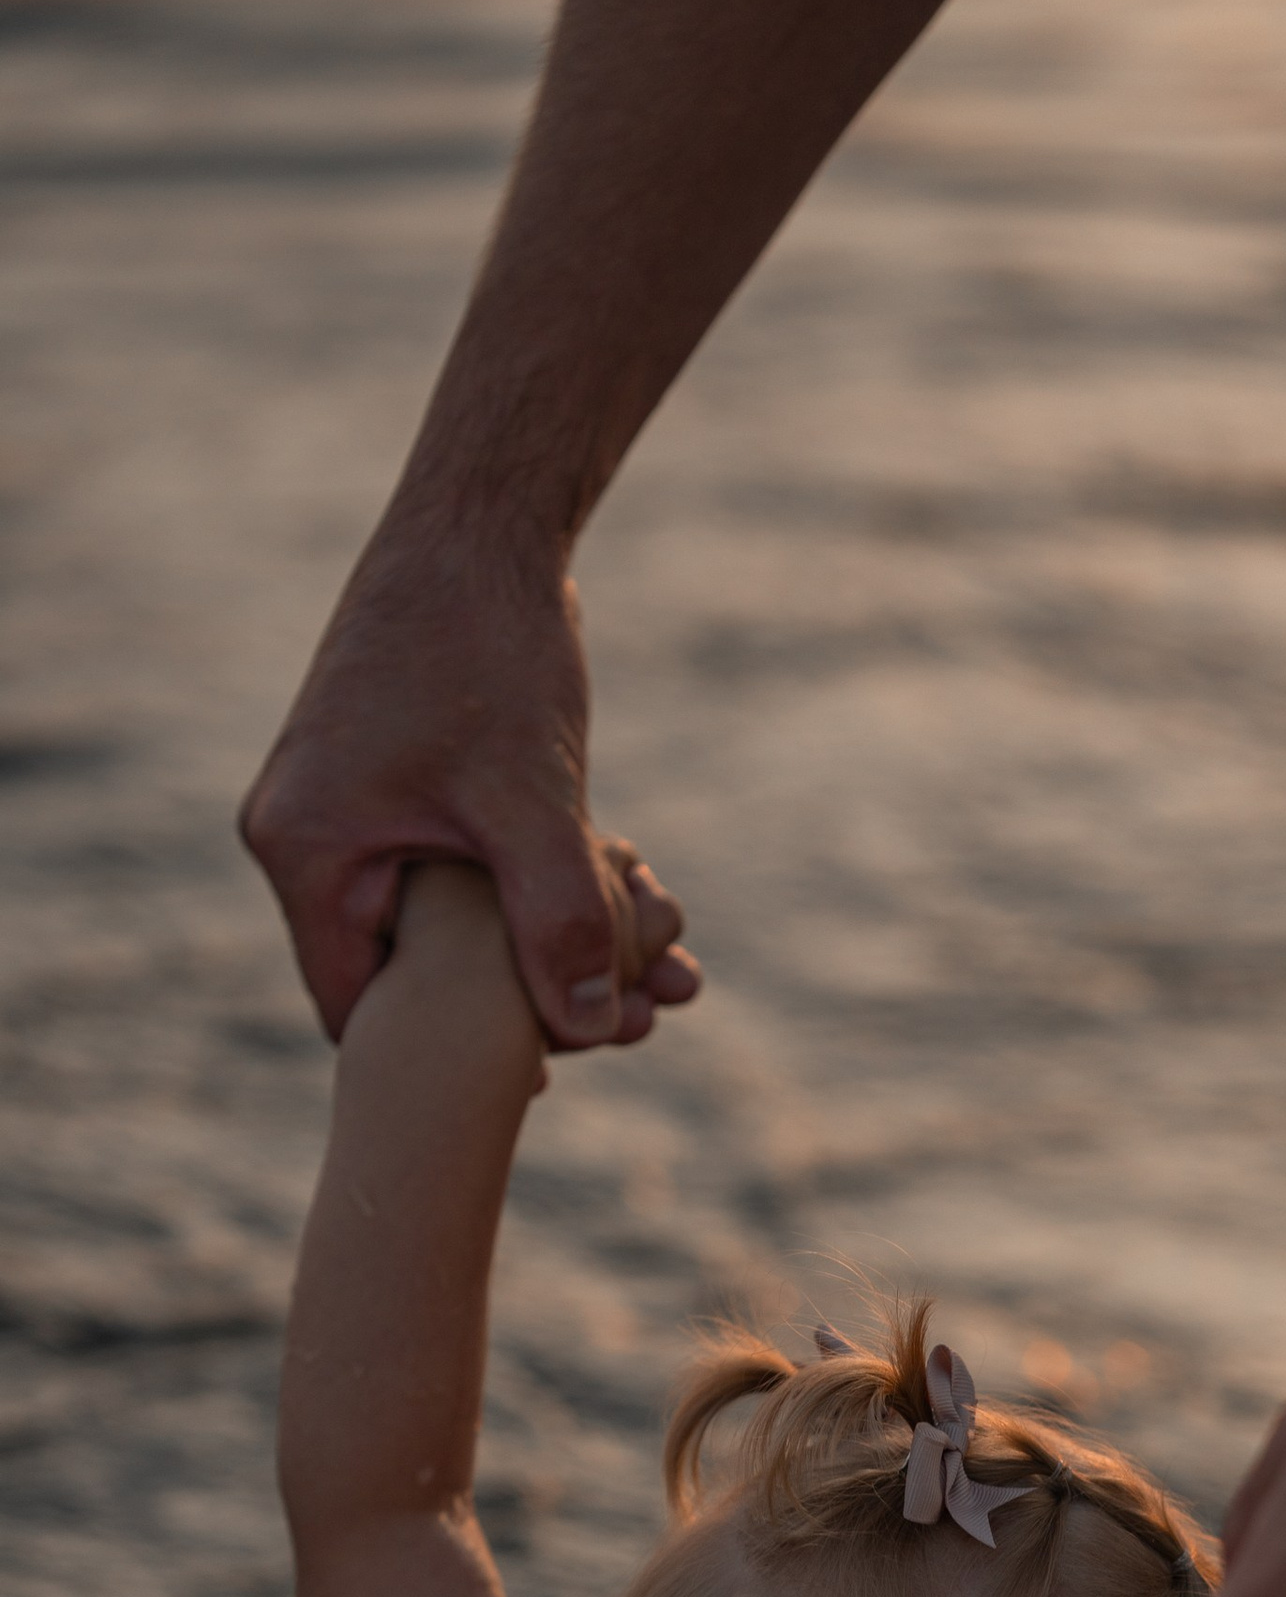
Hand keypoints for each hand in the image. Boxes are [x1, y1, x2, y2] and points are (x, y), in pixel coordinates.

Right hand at [239, 511, 703, 1049]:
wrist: (483, 522)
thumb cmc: (486, 644)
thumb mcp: (531, 799)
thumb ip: (557, 920)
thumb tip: (591, 1033)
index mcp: (305, 850)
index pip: (360, 1008)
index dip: (447, 1056)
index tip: (548, 1075)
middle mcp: (311, 837)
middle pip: (419, 973)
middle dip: (534, 1000)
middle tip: (644, 1017)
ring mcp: (354, 812)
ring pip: (464, 924)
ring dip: (564, 947)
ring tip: (670, 968)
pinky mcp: (404, 789)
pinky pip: (475, 874)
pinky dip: (553, 893)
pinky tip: (645, 908)